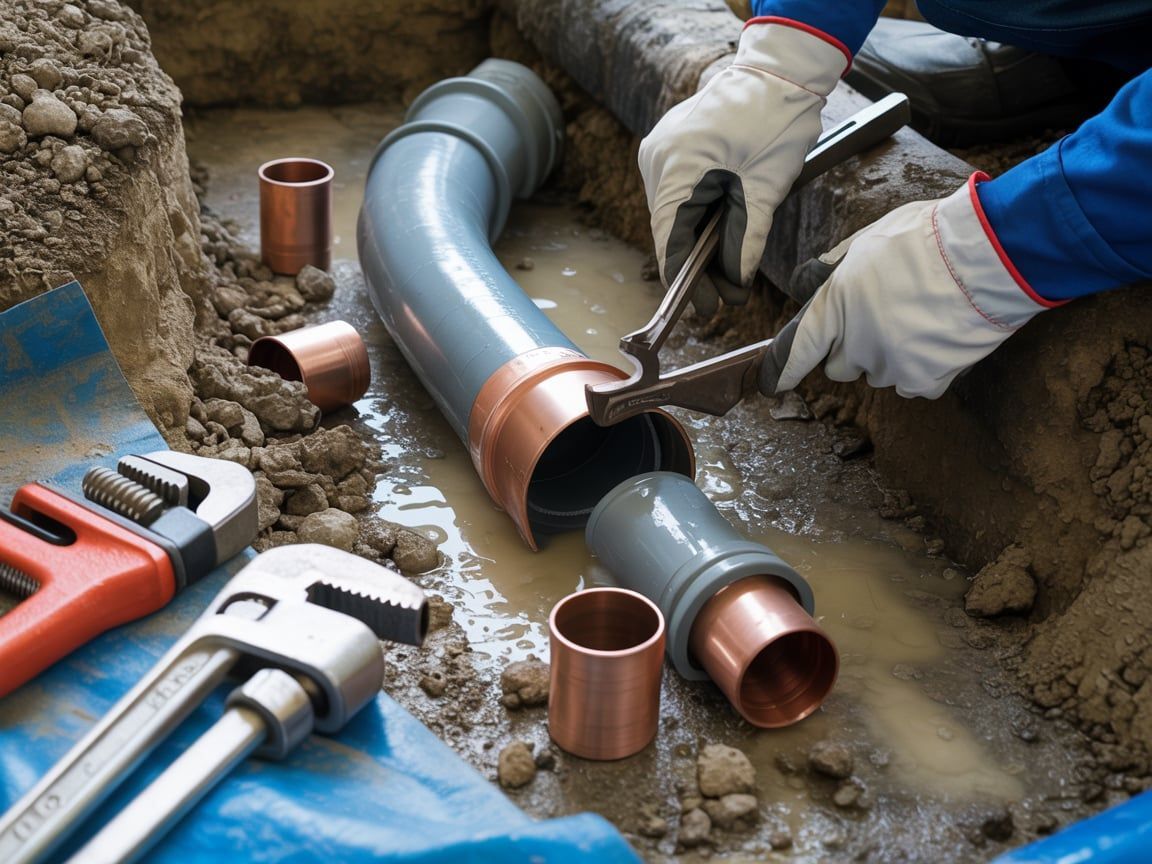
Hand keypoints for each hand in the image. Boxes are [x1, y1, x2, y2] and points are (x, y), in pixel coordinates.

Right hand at [638, 19, 848, 315]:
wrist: (778, 72)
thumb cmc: (777, 121)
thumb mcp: (767, 189)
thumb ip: (747, 241)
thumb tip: (735, 285)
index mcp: (677, 167)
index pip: (671, 239)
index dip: (686, 279)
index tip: (705, 308)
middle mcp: (656, 159)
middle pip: (671, 229)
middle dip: (699, 264)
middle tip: (727, 294)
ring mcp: (659, 152)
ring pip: (674, 215)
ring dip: (700, 242)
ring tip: (729, 272)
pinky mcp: (670, 149)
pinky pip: (679, 194)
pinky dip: (700, 218)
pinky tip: (720, 236)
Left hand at [759, 174, 1060, 398]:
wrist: (990, 255)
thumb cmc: (928, 238)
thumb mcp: (867, 240)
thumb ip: (830, 269)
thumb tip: (803, 284)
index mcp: (836, 306)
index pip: (796, 351)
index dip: (782, 370)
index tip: (773, 384)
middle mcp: (856, 342)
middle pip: (839, 366)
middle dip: (852, 349)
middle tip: (883, 318)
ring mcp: (891, 365)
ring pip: (878, 374)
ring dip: (889, 357)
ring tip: (920, 319)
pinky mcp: (925, 380)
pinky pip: (913, 384)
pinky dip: (923, 369)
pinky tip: (939, 338)